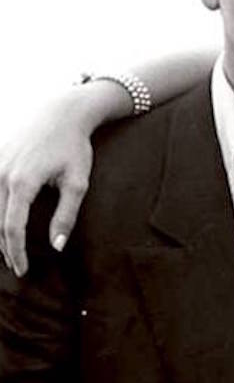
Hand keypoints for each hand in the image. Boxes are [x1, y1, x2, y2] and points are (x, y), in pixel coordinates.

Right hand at [0, 90, 97, 275]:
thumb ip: (66, 216)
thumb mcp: (78, 182)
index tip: (23, 269)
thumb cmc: (74, 147)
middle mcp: (1, 174)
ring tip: (10, 251)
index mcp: (22, 182)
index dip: (16, 252)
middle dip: (6, 247)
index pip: (12, 227)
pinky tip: (4, 225)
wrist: (60, 112)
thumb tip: (57, 247)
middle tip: (18, 266)